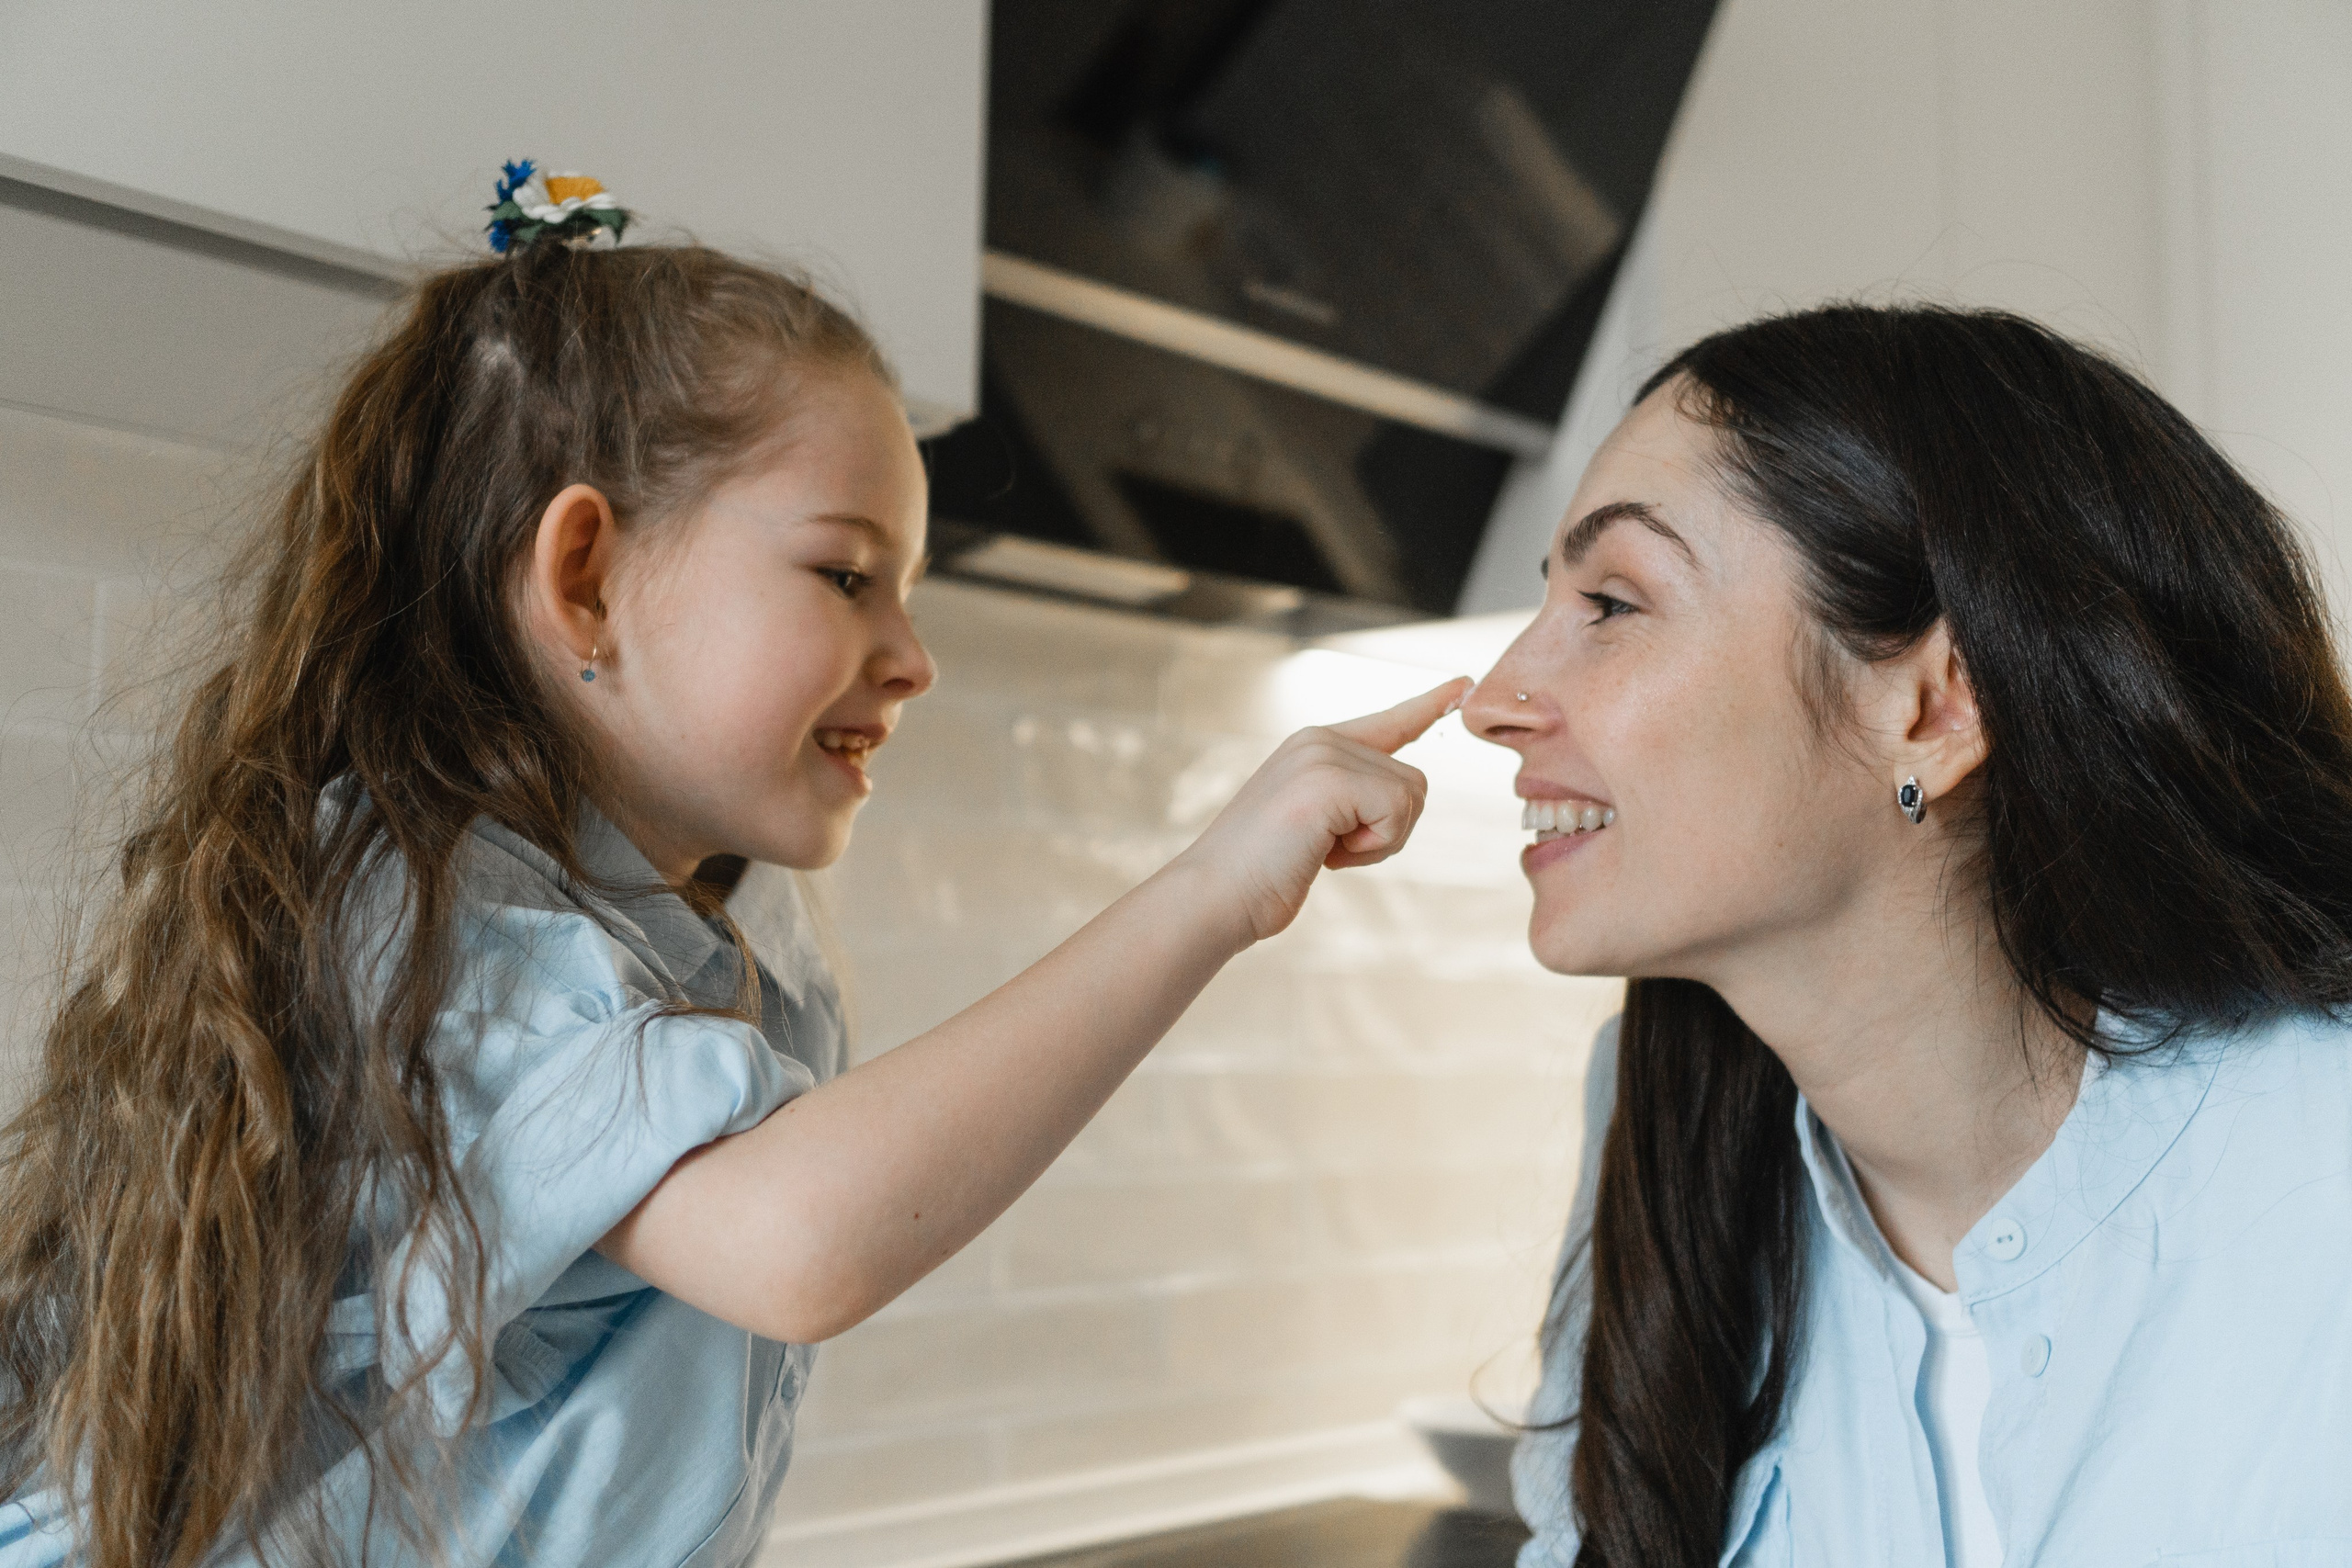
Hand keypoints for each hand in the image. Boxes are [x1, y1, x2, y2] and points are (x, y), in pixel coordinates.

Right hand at [1167, 677, 1469, 947]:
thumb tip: (1401, 799)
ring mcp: (1322, 756)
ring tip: (1323, 851)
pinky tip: (1327, 855)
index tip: (1463, 686)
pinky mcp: (1329, 780)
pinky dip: (1373, 846)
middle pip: (1413, 781)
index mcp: (1313, 746)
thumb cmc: (1259, 875)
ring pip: (1409, 797)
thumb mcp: (1312, 825)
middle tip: (1331, 850)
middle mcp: (1319, 739)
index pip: (1388, 722)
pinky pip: (1396, 811)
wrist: (1213, 896)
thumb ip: (1350, 800)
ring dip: (1380, 841)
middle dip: (1387, 830)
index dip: (1428, 705)